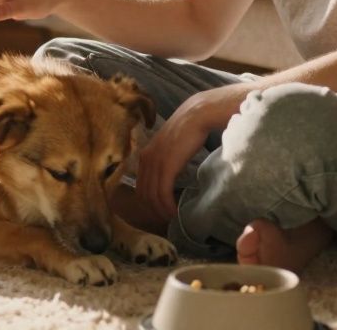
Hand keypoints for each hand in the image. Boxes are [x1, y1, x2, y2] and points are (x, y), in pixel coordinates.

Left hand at [137, 84, 248, 222]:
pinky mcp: (166, 166)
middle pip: (143, 195)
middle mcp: (145, 160)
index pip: (140, 187)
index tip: (160, 212)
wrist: (197, 115)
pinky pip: (163, 193)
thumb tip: (169, 176)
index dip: (148, 203)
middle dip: (153, 211)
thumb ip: (165, 159)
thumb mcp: (170, 146)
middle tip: (166, 220)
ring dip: (161, 211)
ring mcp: (154, 163)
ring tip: (172, 218)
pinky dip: (168, 206)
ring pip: (152, 196)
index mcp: (144, 156)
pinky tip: (175, 212)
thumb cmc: (188, 130)